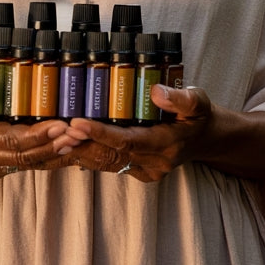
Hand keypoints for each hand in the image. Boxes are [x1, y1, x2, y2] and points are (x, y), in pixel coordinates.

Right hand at [0, 85, 88, 182]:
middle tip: (77, 132)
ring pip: (26, 164)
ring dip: (53, 152)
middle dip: (52, 144)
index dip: (36, 134)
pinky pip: (25, 167)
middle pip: (21, 154)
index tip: (60, 124)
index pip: (8, 138)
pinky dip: (47, 157)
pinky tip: (66, 148)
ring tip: (77, 139)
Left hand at [65, 85, 213, 182]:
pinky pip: (111, 166)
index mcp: (167, 144)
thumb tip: (156, 91)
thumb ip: (180, 98)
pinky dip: (90, 156)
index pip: (128, 141)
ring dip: (82, 152)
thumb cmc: (200, 115)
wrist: (207, 139)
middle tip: (58, 130)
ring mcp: (147, 171)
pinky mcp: (139, 172)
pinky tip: (71, 146)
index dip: (100, 133)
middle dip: (83, 144)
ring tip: (57, 137)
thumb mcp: (198, 101)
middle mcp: (155, 163)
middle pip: (111, 156)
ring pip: (108, 164)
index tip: (77, 122)